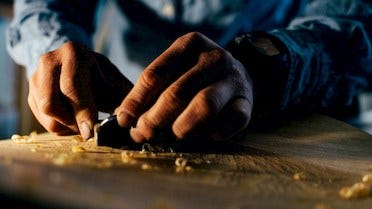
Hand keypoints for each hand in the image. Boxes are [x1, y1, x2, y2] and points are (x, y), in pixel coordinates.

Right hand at [28, 42, 132, 138]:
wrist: (80, 67)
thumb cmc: (103, 78)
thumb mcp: (115, 83)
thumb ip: (123, 100)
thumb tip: (128, 121)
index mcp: (74, 53)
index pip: (71, 86)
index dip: (81, 111)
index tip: (91, 131)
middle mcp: (50, 60)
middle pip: (50, 102)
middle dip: (71, 122)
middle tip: (88, 131)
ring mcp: (36, 76)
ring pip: (44, 113)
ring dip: (64, 126)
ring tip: (83, 126)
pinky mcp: (31, 92)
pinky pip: (41, 117)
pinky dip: (58, 126)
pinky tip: (74, 123)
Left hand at [114, 32, 252, 141]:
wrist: (238, 74)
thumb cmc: (196, 75)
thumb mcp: (175, 71)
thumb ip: (152, 90)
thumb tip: (124, 117)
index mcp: (190, 44)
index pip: (155, 74)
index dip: (136, 100)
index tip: (124, 120)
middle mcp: (213, 57)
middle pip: (177, 92)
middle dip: (155, 117)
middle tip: (143, 133)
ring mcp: (233, 78)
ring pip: (205, 105)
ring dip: (183, 126)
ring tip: (173, 135)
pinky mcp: (247, 101)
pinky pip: (233, 120)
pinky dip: (217, 131)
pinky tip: (207, 136)